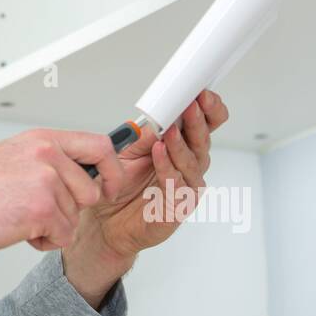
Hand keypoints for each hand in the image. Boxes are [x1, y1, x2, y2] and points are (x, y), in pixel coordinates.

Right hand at [0, 128, 123, 256]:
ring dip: (51, 226)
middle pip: (90, 190)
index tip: (111, 185)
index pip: (98, 145)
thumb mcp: (10, 158)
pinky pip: (63, 235)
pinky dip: (43, 241)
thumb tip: (74, 168)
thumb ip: (44, 159)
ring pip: (74, 217)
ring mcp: (46, 179)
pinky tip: (18, 230)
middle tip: (42, 213)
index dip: (112, 170)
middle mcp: (46, 154)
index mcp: (40, 139)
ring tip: (18, 217)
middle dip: (71, 209)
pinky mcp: (43, 208)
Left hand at [64, 90, 228, 291]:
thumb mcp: (130, 149)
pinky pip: (174, 184)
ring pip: (191, 162)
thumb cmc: (121, 185)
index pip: (206, 125)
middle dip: (198, 121)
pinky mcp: (177, 207)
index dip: (210, 110)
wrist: (106, 221)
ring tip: (170, 129)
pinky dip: (167, 167)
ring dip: (181, 143)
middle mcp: (189, 166)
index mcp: (183, 148)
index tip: (203, 93)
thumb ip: (148, 132)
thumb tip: (161, 109)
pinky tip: (159, 153)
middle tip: (193, 103)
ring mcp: (186, 187)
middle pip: (202, 140)